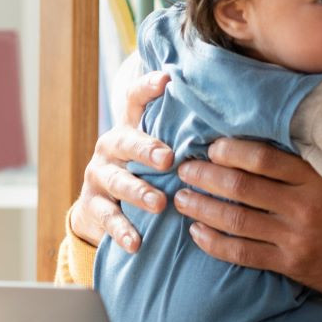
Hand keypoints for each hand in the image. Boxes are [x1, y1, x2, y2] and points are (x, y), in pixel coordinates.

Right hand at [67, 69, 172, 251]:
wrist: (100, 211)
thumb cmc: (143, 173)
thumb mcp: (155, 152)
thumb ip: (178, 137)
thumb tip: (229, 123)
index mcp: (129, 128)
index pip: (135, 100)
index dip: (147, 87)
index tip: (166, 79)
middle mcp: (111, 147)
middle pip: (126, 141)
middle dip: (146, 149)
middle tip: (168, 158)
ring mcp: (100, 176)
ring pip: (117, 181)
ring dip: (139, 192)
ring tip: (159, 204)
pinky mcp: (93, 206)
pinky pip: (108, 218)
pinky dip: (122, 231)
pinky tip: (136, 243)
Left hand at [172, 138, 321, 306]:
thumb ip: (307, 165)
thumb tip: (266, 145)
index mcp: (315, 178)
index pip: (262, 158)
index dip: (230, 150)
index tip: (210, 146)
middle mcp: (303, 206)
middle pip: (241, 188)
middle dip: (205, 177)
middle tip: (183, 170)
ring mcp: (296, 237)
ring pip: (235, 220)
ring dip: (202, 208)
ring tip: (181, 199)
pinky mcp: (292, 264)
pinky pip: (243, 253)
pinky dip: (215, 243)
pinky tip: (198, 233)